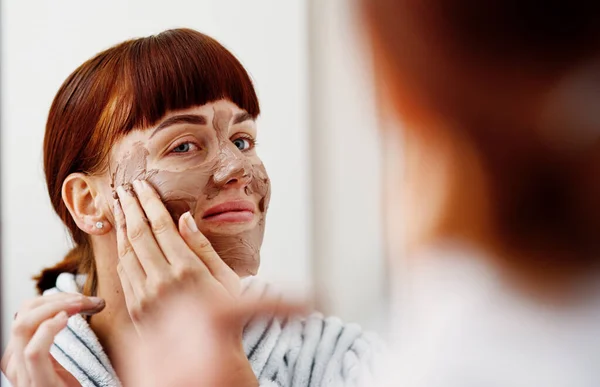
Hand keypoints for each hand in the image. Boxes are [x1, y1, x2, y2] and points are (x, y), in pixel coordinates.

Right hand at [1, 293, 104, 386]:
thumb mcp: (55, 361)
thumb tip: (66, 306)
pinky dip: (49, 329)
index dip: (51, 298)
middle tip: (85, 300)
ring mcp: (22, 375)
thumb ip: (51, 338)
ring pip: (24, 326)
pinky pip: (34, 351)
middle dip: (55, 299)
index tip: (80, 297)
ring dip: (56, 307)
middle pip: (23, 314)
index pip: (25, 313)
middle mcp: (14, 362)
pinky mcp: (37, 384)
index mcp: (18, 353)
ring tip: (82, 305)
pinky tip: (66, 320)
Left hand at [114, 179, 241, 335]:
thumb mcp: (226, 279)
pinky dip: (121, 250)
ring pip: (126, 252)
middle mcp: (162, 282)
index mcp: (188, 271)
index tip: (142, 185)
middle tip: (125, 187)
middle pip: (139, 235)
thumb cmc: (226, 316)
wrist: (208, 361)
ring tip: (119, 205)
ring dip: (120, 225)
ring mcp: (145, 297)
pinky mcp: (135, 308)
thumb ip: (202, 248)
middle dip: (130, 207)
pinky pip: (123, 272)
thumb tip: (184, 218)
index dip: (149, 203)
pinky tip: (123, 237)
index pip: (162, 227)